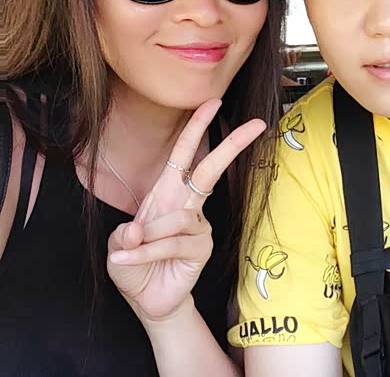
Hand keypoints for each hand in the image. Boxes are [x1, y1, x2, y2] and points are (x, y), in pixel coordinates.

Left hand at [106, 99, 265, 322]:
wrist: (146, 299)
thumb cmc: (134, 265)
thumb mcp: (118, 246)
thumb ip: (127, 236)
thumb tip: (140, 229)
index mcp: (167, 192)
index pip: (185, 154)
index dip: (197, 128)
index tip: (212, 103)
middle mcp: (186, 204)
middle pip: (211, 169)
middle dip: (232, 144)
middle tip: (257, 124)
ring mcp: (198, 226)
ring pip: (178, 218)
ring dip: (150, 235)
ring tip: (131, 249)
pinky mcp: (202, 248)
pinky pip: (173, 243)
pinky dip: (147, 252)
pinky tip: (130, 261)